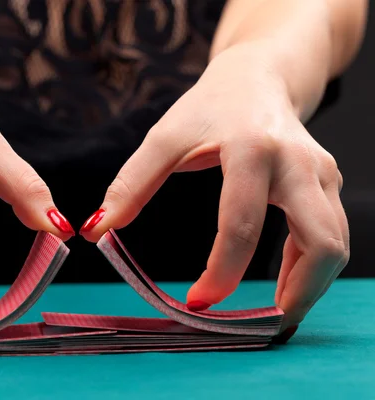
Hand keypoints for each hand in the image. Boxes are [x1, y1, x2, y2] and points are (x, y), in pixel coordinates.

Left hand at [80, 44, 348, 330]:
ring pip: (336, 245)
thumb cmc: (207, 108)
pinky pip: (331, 235)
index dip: (220, 273)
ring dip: (308, 286)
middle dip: (294, 294)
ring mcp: (323, 173)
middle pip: (321, 242)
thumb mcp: (164, 138)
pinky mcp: (329, 182)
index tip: (198, 303)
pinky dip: (311, 267)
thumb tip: (97, 231)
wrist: (255, 79)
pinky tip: (283, 284)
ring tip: (270, 312)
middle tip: (256, 326)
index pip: (241, 225)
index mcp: (253, 149)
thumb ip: (131, 185)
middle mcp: (300, 163)